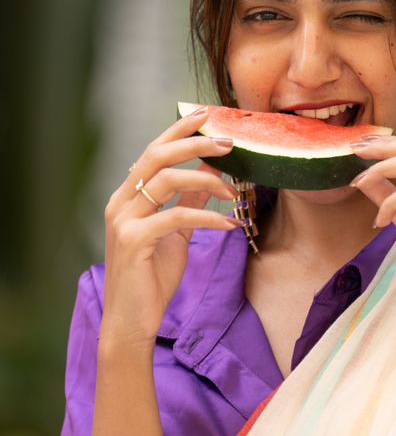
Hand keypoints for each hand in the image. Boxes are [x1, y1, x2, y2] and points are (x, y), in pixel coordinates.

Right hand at [101, 108, 240, 346]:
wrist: (131, 321)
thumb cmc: (151, 278)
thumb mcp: (174, 235)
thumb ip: (187, 203)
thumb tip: (211, 174)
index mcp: (127, 197)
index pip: (152, 151)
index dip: (179, 130)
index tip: (206, 114)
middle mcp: (120, 203)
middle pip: (156, 156)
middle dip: (194, 143)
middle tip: (229, 142)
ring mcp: (123, 221)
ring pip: (166, 180)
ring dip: (207, 180)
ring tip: (234, 191)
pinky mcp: (133, 241)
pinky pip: (176, 217)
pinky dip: (207, 217)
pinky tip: (230, 224)